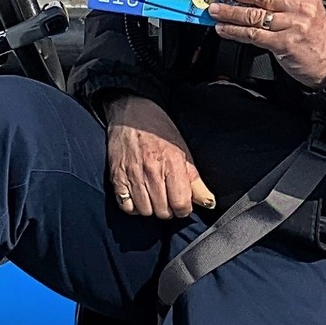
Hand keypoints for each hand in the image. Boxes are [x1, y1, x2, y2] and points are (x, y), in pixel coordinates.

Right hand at [105, 93, 215, 219]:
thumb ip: (195, 180)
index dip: (184, 209)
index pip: (181, 204)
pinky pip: (126, 206)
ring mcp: (132, 175)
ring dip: (152, 209)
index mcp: (172, 163)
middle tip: (168, 198)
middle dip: (169, 209)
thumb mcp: (183, 150)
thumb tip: (209, 202)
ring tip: (154, 197)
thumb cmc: (159, 130)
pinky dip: (133, 207)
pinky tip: (139, 197)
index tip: (183, 203)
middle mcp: (152, 171)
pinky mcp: (116, 177)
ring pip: (145, 211)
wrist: (130, 113)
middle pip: (163, 211)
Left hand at [209, 0, 325, 87]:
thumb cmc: (315, 34)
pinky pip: (253, 35)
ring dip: (230, 11)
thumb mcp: (307, 8)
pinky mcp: (284, 44)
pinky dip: (234, 31)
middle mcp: (300, 7)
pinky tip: (223, 29)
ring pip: (254, 14)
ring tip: (215, 9)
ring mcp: (292, 26)